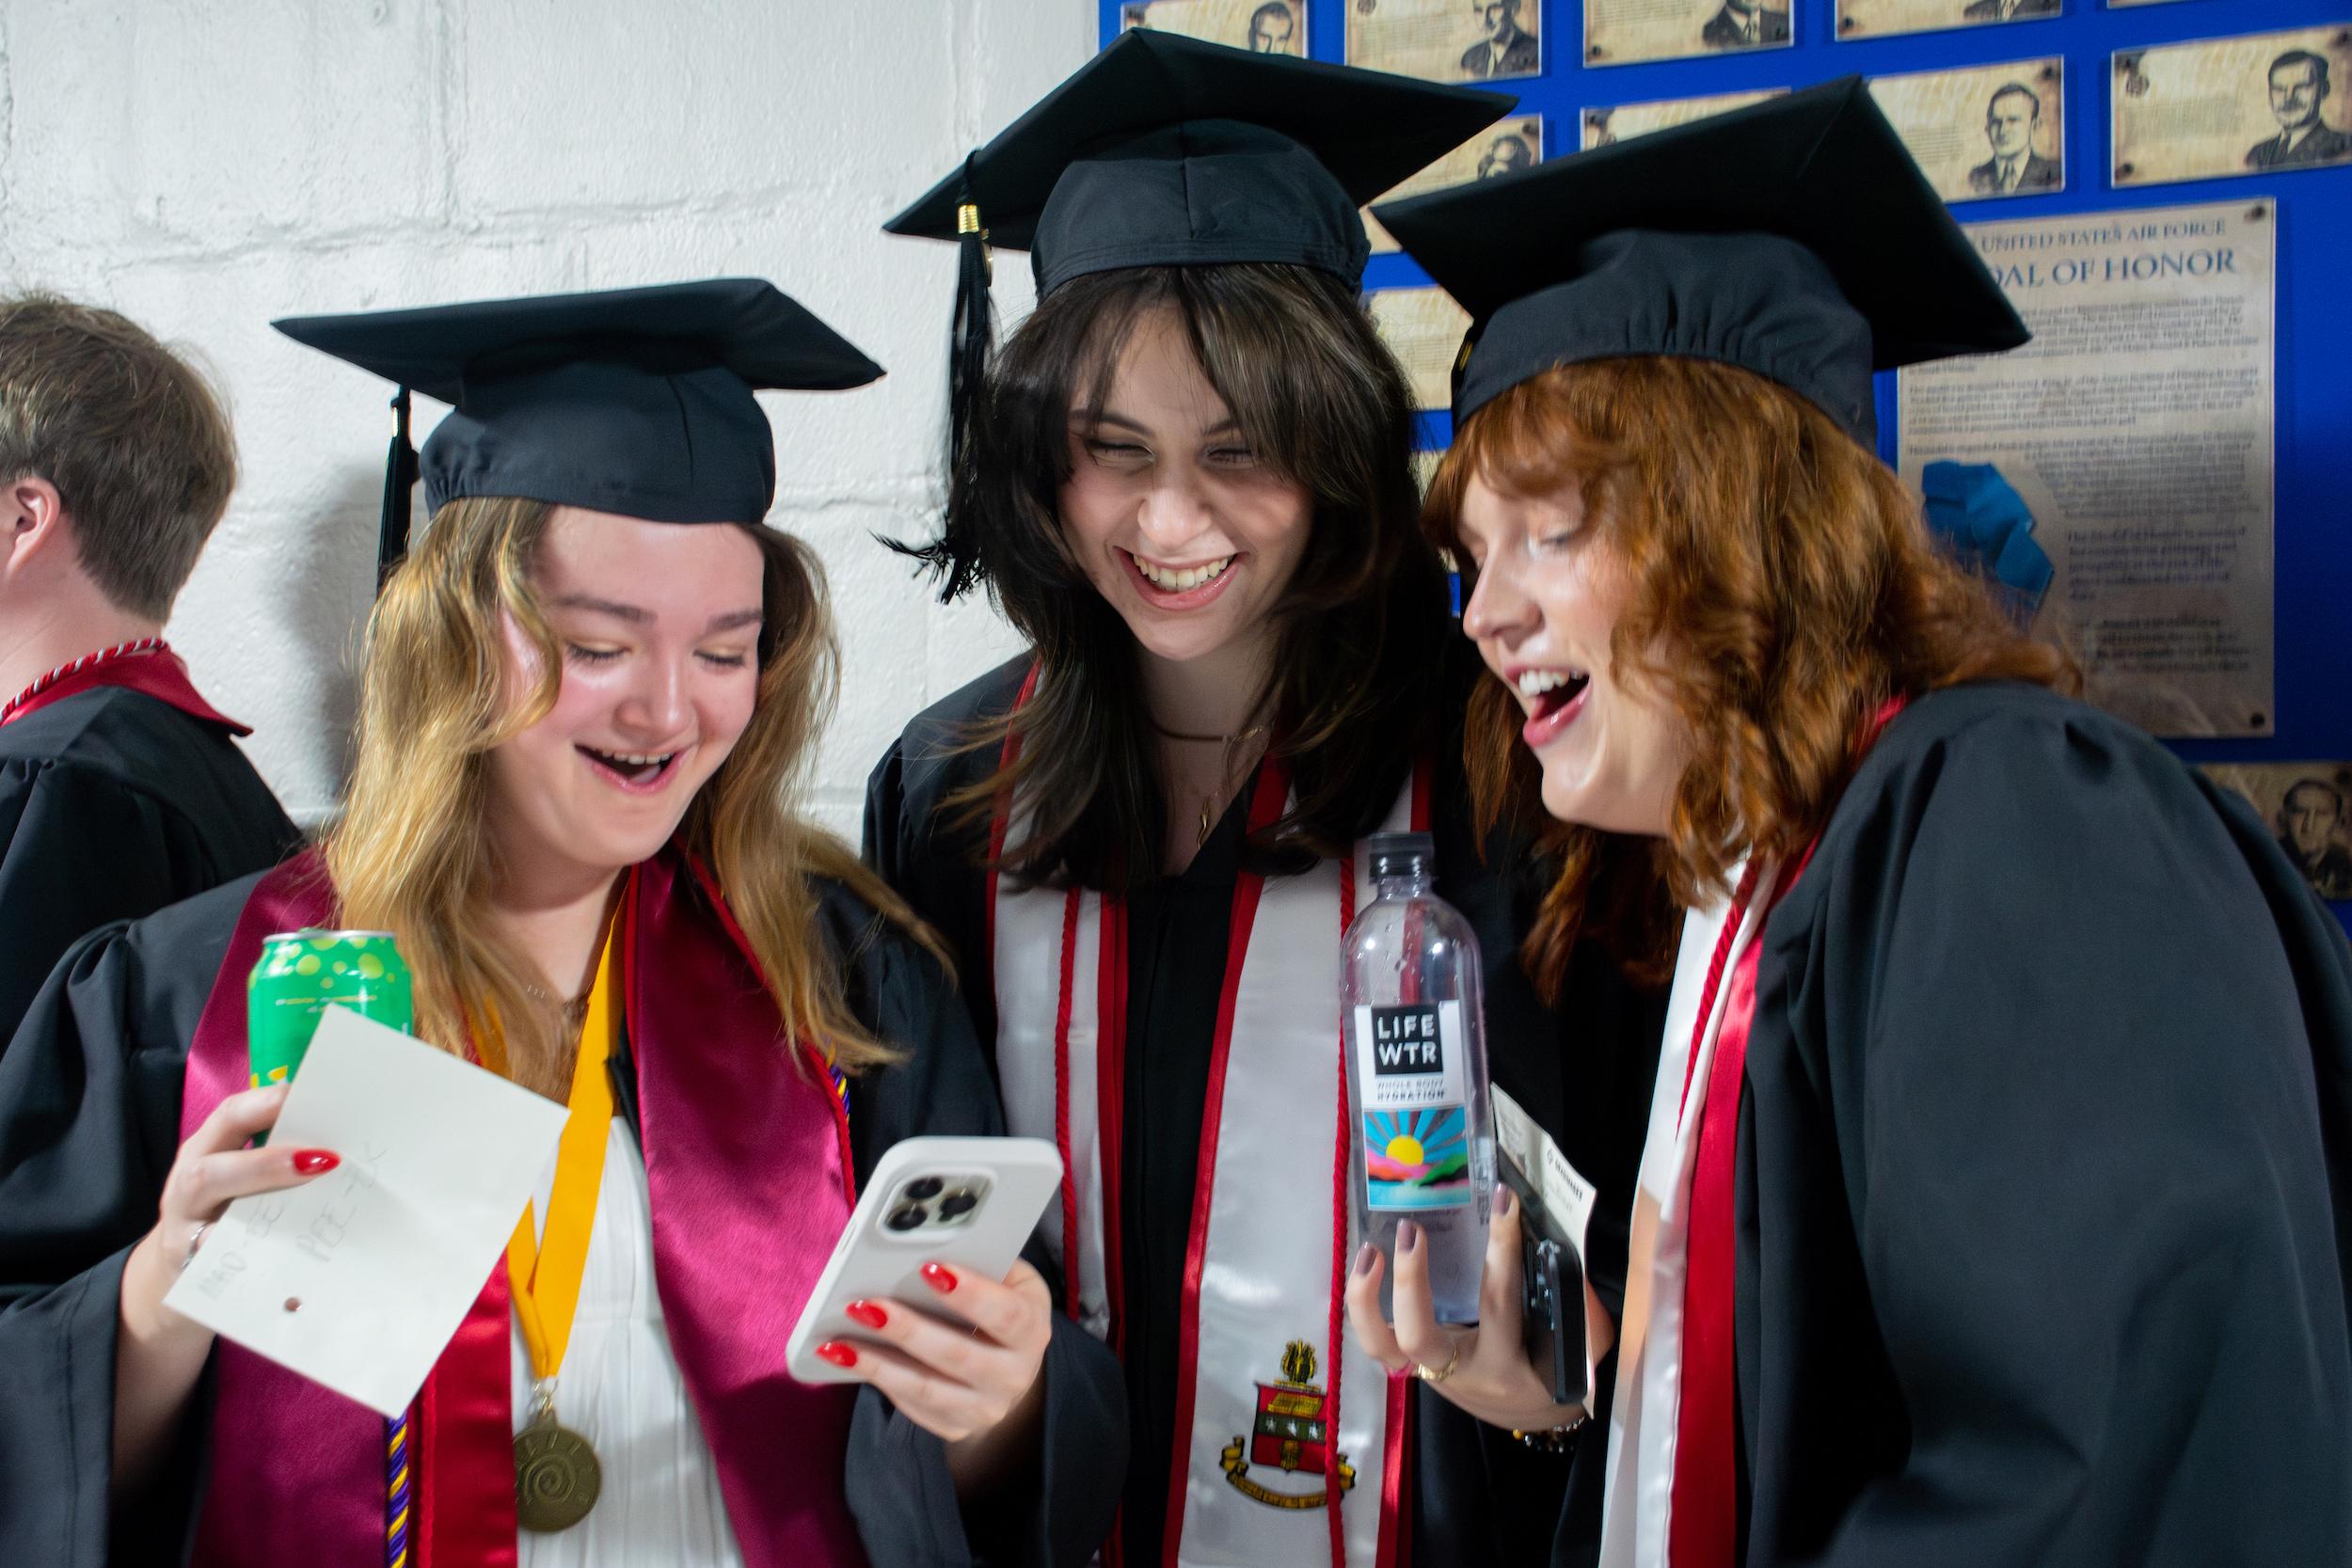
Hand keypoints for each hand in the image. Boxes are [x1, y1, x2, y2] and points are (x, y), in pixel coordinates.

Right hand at [114, 1083, 340, 1495]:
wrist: (163, 1309)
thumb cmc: (237, 1240)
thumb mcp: (262, 1204)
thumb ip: (303, 1175)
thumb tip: (393, 1156)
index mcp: (211, 1161)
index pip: (232, 1114)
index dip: (270, 1097)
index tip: (315, 1083)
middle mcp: (188, 1193)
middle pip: (214, 1164)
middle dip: (267, 1156)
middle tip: (328, 1153)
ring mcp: (181, 1240)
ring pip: (209, 1216)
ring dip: (261, 1206)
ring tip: (315, 1196)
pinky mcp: (189, 1286)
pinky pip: (222, 1279)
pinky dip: (259, 1277)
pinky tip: (305, 1278)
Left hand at [816, 1258, 1052, 1494]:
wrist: (1010, 1369)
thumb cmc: (1002, 1309)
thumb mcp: (1010, 1280)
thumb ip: (983, 1262)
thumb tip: (933, 1243)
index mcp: (1032, 1330)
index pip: (1006, 1315)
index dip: (970, 1294)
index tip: (929, 1268)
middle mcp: (1013, 1376)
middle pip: (957, 1355)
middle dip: (907, 1329)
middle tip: (864, 1304)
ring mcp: (984, 1408)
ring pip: (926, 1388)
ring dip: (878, 1362)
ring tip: (839, 1340)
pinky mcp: (954, 1426)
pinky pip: (910, 1405)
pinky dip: (875, 1379)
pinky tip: (845, 1358)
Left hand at [1345, 1184, 1598, 1434]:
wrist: (1530, 1411)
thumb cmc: (1558, 1370)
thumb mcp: (1583, 1344)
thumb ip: (1578, 1303)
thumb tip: (1559, 1244)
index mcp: (1505, 1366)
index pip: (1499, 1302)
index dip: (1501, 1251)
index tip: (1502, 1202)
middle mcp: (1460, 1372)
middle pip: (1420, 1336)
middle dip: (1410, 1282)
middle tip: (1410, 1230)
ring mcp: (1429, 1372)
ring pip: (1382, 1346)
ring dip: (1366, 1298)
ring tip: (1370, 1250)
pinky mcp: (1412, 1365)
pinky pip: (1379, 1340)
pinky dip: (1364, 1305)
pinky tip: (1366, 1264)